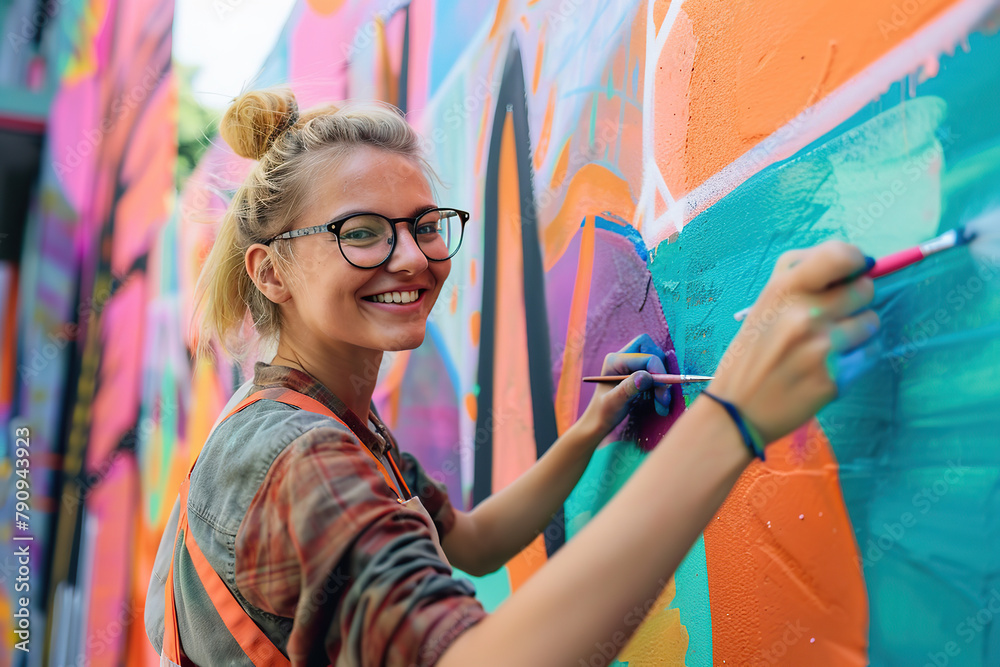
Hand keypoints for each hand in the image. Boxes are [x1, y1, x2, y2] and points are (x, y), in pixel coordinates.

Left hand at [581, 333, 672, 438]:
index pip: (646, 357)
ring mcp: (631, 364)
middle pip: (653, 351)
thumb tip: (646, 376)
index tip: (663, 392)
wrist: (599, 420)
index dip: (659, 371)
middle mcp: (623, 357)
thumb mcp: (614, 403)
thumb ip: (628, 388)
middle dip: (662, 373)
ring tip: (662, 405)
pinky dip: (661, 388)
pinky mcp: (638, 372)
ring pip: (657, 362)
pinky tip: (660, 404)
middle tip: (663, 397)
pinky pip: (656, 373)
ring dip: (663, 384)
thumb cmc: (603, 412)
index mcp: (615, 360)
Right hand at [708, 240, 878, 444]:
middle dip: (856, 300)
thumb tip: (854, 263)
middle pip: (865, 289)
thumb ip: (802, 280)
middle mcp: (804, 314)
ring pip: (871, 322)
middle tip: (836, 314)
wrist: (737, 409)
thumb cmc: (751, 352)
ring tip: (830, 343)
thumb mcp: (764, 304)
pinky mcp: (835, 378)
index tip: (855, 270)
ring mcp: (822, 348)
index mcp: (784, 290)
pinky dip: (857, 358)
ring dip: (858, 331)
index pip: (840, 256)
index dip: (856, 260)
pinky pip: (869, 354)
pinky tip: (832, 365)